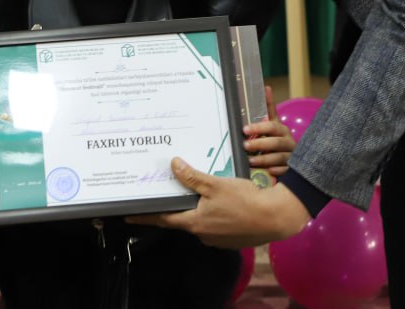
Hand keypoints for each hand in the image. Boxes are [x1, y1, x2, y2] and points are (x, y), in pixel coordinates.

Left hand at [129, 157, 310, 247]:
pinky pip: (216, 224)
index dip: (145, 216)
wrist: (276, 216)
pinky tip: (221, 201)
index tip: (128, 215)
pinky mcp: (232, 238)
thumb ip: (192, 177)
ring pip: (201, 220)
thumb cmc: (244, 200)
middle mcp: (203, 234)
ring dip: (199, 209)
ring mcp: (218, 239)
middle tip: (168, 194)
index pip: (163, 219)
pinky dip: (214, 213)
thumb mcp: (215, 184)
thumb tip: (173, 164)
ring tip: (199, 193)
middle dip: (177, 207)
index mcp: (195, 223)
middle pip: (183, 219)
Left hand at [244, 84, 295, 176]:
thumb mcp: (274, 123)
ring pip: (280, 157)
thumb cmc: (277, 139)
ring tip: (251, 161)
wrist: (293, 158)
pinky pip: (286, 171)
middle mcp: (289, 142)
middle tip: (245, 145)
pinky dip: (277, 171)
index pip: (272, 126)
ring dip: (265, 159)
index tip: (245, 129)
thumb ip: (269, 107)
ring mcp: (292, 157)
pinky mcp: (292, 170)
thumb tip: (266, 87)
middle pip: (276, 142)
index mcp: (282, 130)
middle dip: (260, 144)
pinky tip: (268, 171)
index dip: (258, 127)